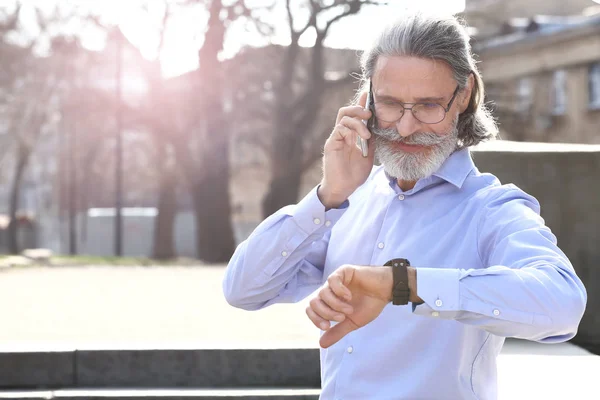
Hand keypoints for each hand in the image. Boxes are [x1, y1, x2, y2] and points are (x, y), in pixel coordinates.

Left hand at [306, 265, 392, 347]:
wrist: (386, 292)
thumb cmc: (370, 304)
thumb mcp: (353, 322)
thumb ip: (337, 331)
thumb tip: (321, 345)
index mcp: (329, 302)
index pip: (311, 309)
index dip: (316, 319)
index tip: (327, 327)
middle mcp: (329, 290)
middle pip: (313, 302)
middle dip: (326, 313)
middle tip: (342, 318)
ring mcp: (335, 280)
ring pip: (322, 293)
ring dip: (336, 305)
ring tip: (349, 309)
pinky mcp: (343, 271)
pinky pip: (332, 280)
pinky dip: (339, 291)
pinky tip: (349, 296)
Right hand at [318, 92, 374, 208]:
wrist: (343, 188)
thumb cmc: (354, 174)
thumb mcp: (368, 154)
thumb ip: (371, 140)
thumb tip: (377, 127)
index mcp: (351, 135)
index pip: (355, 115)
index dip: (361, 104)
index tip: (369, 94)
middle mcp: (342, 134)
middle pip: (346, 111)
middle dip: (358, 108)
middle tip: (369, 113)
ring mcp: (336, 138)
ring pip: (343, 117)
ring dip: (357, 120)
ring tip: (367, 132)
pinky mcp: (331, 143)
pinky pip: (340, 128)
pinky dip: (351, 129)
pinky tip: (360, 138)